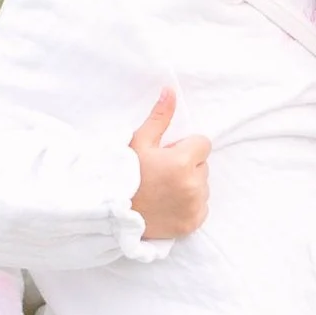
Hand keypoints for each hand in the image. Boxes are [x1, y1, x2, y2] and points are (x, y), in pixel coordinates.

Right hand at [129, 89, 209, 241]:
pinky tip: (169, 204)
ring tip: (164, 189)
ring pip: (203, 186)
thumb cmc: (124, 174)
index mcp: (183, 162)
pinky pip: (202, 207)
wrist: (112, 213)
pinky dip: (190, 205)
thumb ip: (160, 117)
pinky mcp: (192, 223)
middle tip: (162, 173)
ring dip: (190, 185)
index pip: (203, 144)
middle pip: (203, 165)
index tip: (167, 155)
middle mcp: (193, 185)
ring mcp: (194, 206)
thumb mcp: (139, 141)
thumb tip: (170, 91)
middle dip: (188, 166)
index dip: (185, 147)